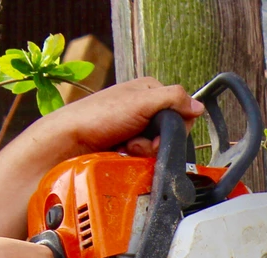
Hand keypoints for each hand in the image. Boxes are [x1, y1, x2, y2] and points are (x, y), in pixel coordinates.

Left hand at [38, 77, 204, 158]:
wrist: (69, 141)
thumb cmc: (97, 116)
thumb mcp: (140, 101)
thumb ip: (173, 100)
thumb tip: (197, 106)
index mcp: (149, 91)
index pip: (181, 110)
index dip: (174, 126)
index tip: (159, 131)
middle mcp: (143, 108)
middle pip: (169, 132)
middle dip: (155, 141)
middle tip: (138, 141)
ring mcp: (134, 128)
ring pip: (156, 147)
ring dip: (143, 151)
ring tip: (126, 147)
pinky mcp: (126, 145)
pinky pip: (142, 157)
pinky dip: (134, 157)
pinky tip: (121, 153)